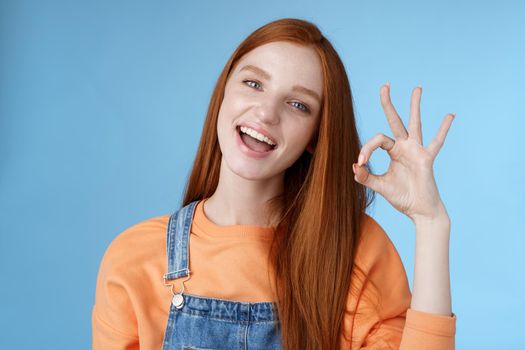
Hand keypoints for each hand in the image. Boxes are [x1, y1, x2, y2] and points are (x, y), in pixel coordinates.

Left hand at [352, 83, 454, 221]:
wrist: (419, 211)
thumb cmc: (401, 197)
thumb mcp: (380, 186)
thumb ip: (366, 177)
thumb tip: (353, 165)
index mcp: (393, 151)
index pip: (377, 140)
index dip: (366, 148)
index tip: (361, 162)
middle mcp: (404, 147)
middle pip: (395, 121)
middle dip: (388, 103)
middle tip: (384, 85)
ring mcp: (416, 151)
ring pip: (415, 124)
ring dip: (415, 106)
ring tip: (417, 88)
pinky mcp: (426, 159)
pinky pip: (436, 142)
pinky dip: (443, 129)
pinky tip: (450, 115)